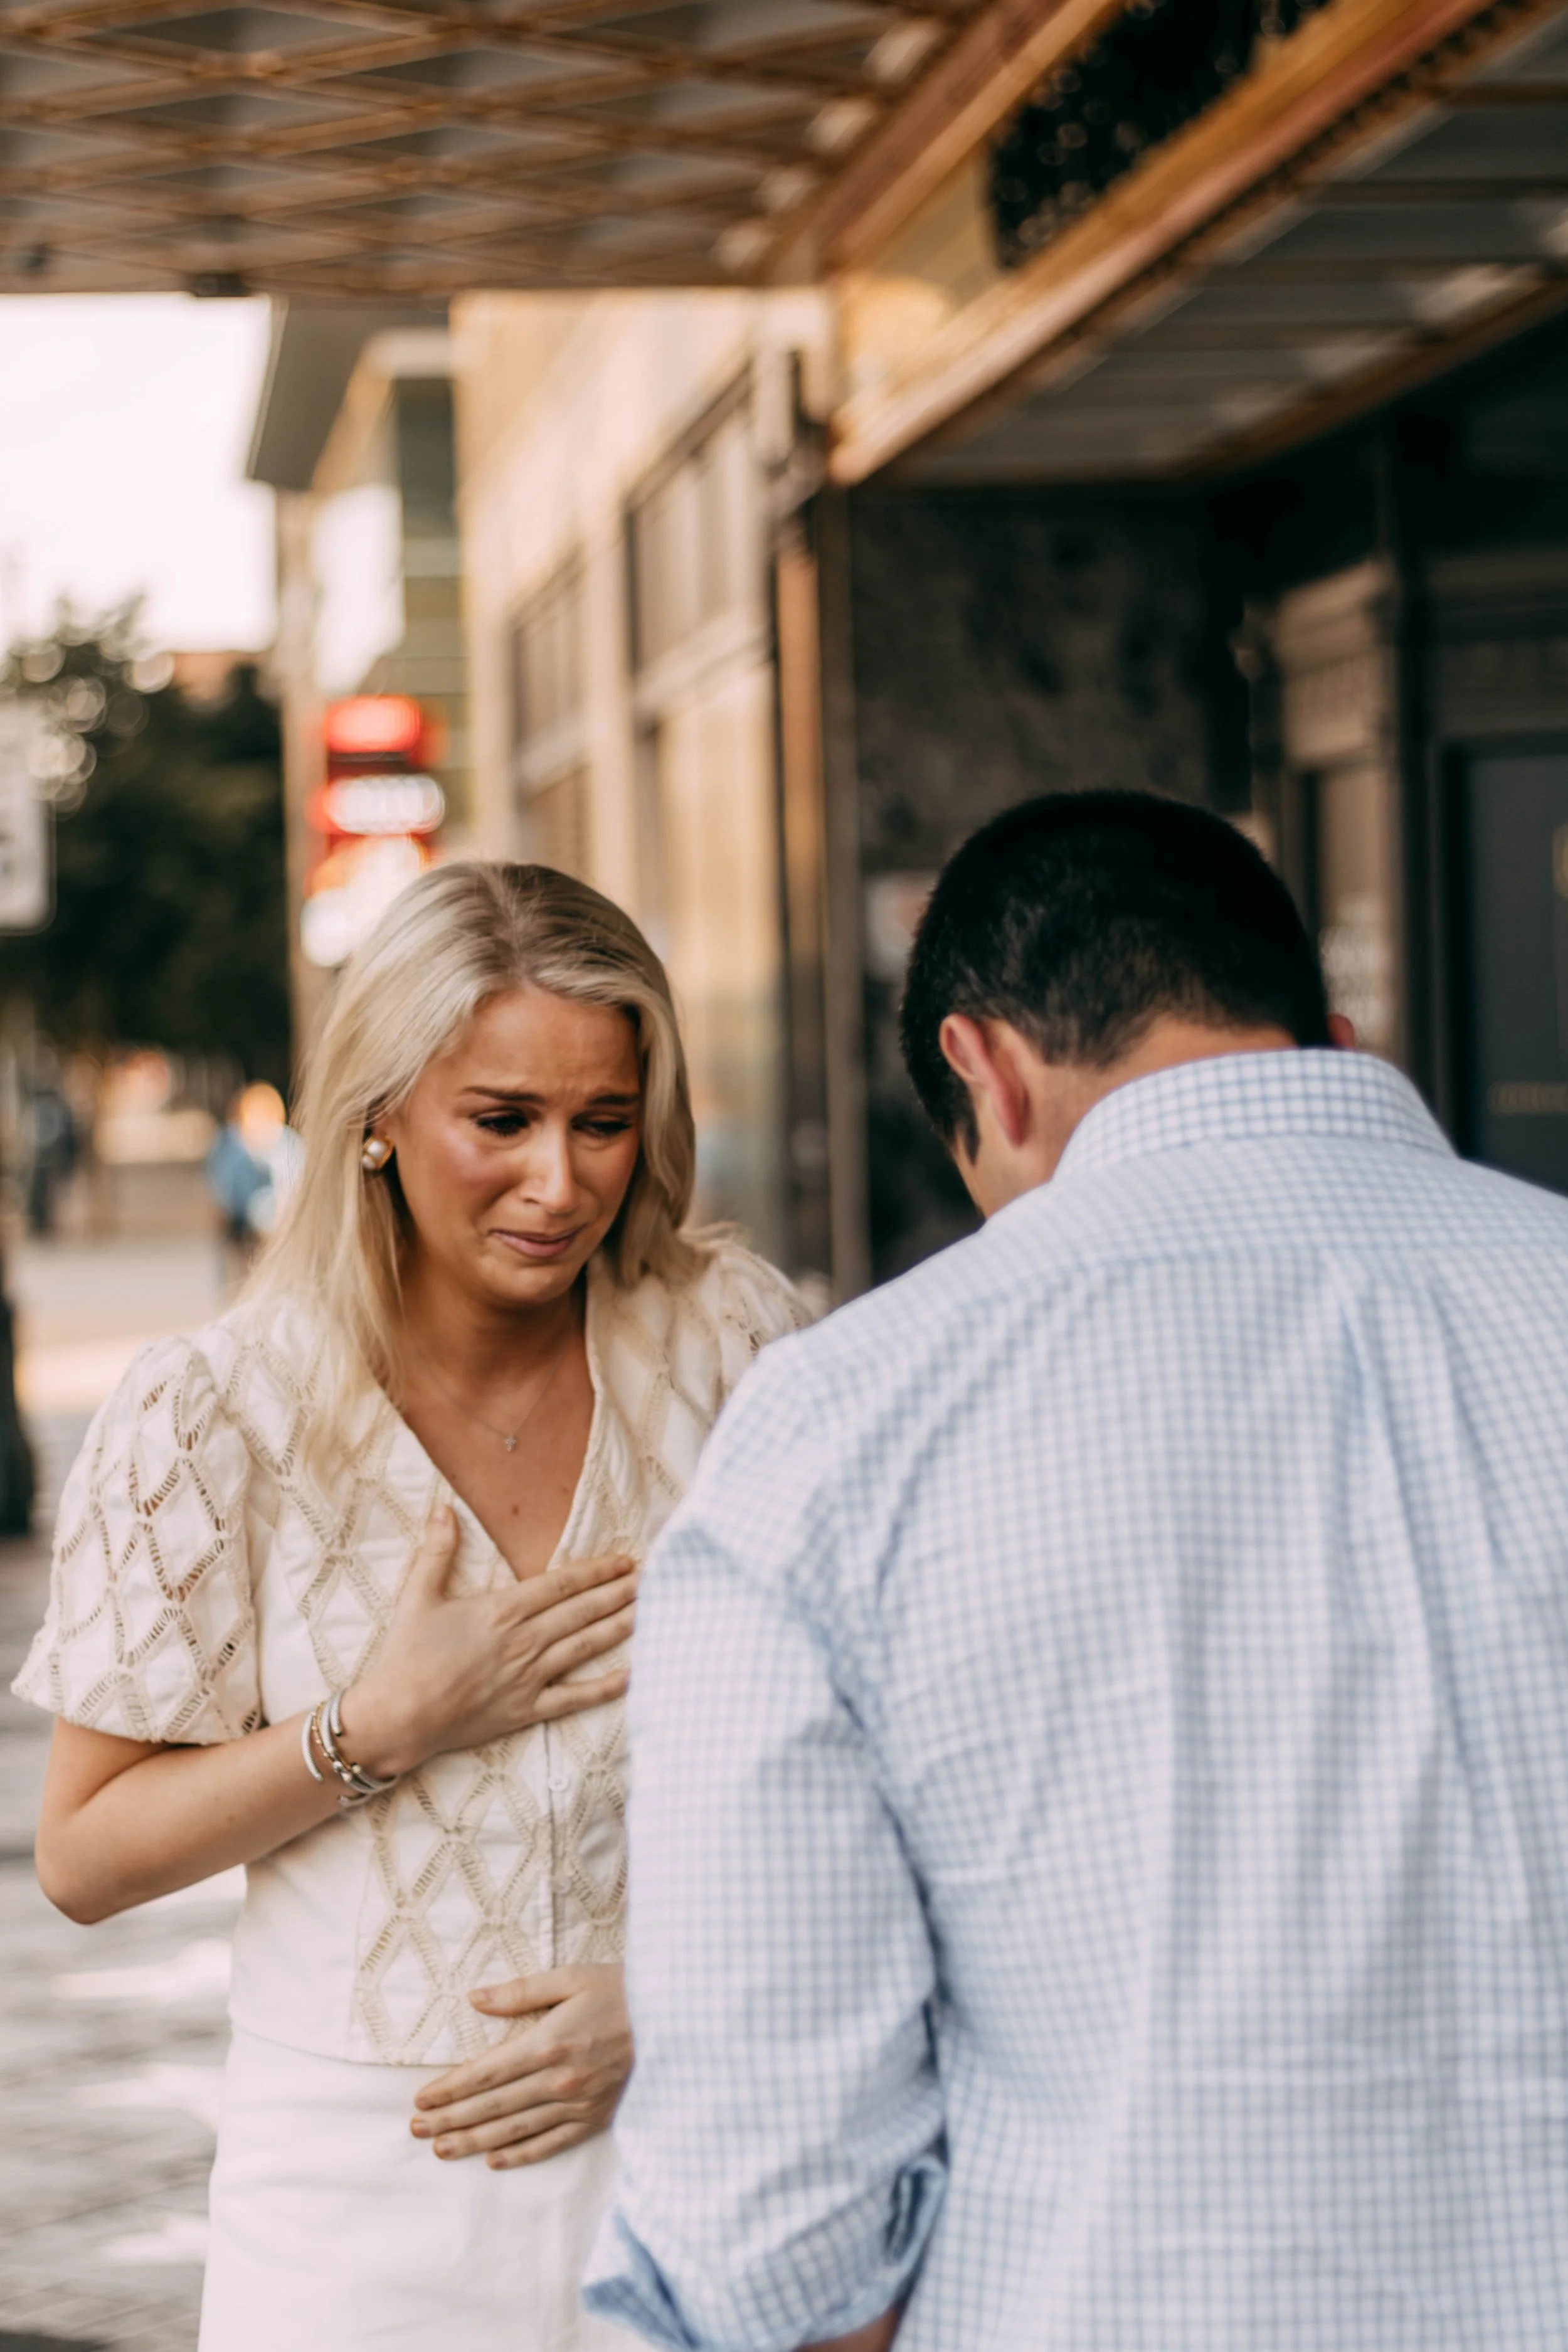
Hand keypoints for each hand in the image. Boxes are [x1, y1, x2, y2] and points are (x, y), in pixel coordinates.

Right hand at [342, 1509, 636, 1779]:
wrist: (399, 1715)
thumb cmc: (407, 1655)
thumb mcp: (419, 1595)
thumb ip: (437, 1550)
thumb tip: (444, 1507)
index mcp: (502, 1610)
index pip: (561, 1584)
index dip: (596, 1571)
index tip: (625, 1561)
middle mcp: (523, 1641)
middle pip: (582, 1612)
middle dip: (619, 1594)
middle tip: (653, 1580)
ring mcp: (528, 1677)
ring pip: (585, 1647)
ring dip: (619, 1628)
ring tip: (651, 1613)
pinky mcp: (526, 1710)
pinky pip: (574, 1698)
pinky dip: (605, 1688)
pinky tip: (632, 1676)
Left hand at [410, 1964, 632, 2168]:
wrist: (679, 2018)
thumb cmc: (622, 1990)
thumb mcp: (572, 1977)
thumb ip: (520, 1991)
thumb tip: (475, 1998)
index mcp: (549, 2043)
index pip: (486, 2073)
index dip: (451, 2089)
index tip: (421, 2099)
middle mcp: (559, 2081)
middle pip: (493, 2107)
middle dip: (451, 2119)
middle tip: (416, 2130)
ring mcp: (578, 2105)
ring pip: (516, 2130)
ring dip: (475, 2142)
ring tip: (442, 2150)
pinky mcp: (597, 2118)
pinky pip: (552, 2144)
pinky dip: (522, 2155)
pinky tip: (496, 2161)